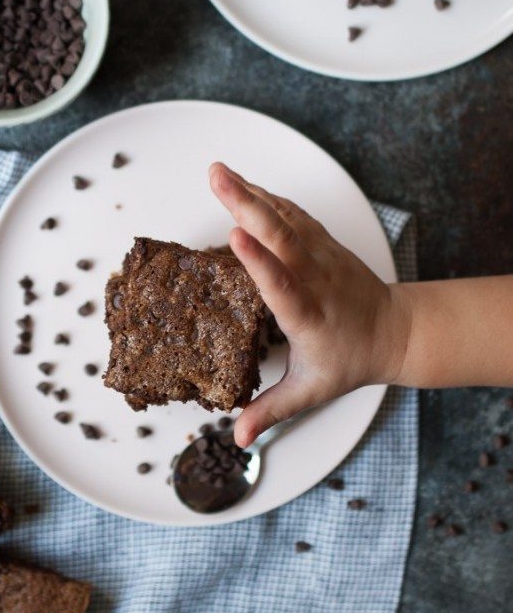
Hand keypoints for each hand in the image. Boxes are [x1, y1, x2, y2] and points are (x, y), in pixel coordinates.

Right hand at [209, 162, 410, 447]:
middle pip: (281, 237)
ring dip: (253, 193)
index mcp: (309, 316)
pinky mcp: (323, 243)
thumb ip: (271, 411)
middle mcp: (316, 279)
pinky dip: (268, 197)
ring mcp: (322, 256)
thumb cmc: (350, 360)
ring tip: (219, 173)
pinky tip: (244, 185)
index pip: (282, 286)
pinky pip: (293, 214)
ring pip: (286, 218)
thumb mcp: (310, 391)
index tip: (236, 235)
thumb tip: (237, 439)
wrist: (396, 332)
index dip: (258, 261)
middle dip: (247, 205)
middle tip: (216, 179)